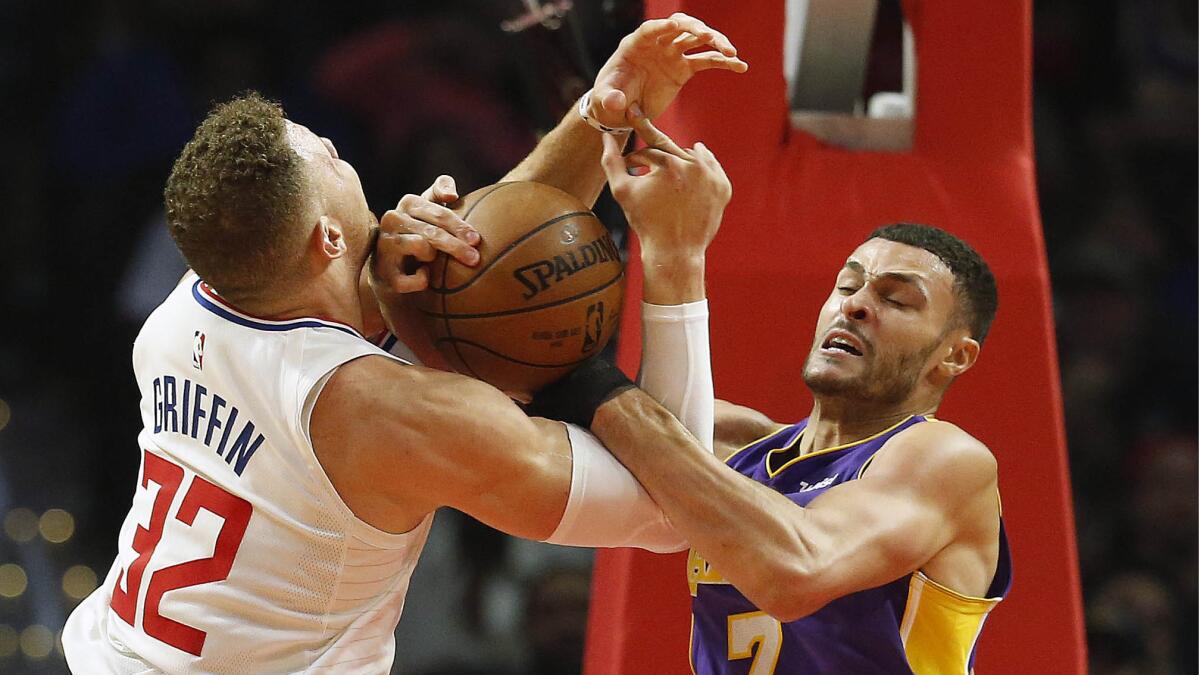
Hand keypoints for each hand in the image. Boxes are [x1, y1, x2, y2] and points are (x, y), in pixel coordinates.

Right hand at [370, 175, 480, 298]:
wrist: (392, 267)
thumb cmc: (420, 232)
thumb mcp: (429, 208)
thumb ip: (441, 190)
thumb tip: (451, 195)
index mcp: (408, 203)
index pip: (439, 213)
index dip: (459, 227)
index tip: (476, 240)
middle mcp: (392, 220)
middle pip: (432, 232)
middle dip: (456, 246)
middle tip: (475, 259)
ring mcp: (385, 245)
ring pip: (420, 247)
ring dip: (433, 257)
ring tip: (435, 261)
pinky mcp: (383, 272)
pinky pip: (409, 279)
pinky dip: (420, 280)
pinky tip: (425, 276)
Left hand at [588, 13, 747, 129]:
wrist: (620, 111)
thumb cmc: (607, 101)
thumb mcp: (603, 101)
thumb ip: (609, 100)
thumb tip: (617, 102)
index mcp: (634, 45)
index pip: (650, 29)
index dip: (662, 26)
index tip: (674, 26)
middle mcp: (656, 44)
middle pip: (679, 27)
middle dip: (696, 29)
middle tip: (711, 38)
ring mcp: (672, 54)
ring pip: (697, 40)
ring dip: (715, 42)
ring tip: (733, 53)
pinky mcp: (683, 69)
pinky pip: (706, 61)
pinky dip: (723, 62)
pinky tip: (740, 67)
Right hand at [600, 117, 730, 261]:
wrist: (675, 251)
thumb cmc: (646, 223)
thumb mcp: (623, 192)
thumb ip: (611, 162)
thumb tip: (606, 137)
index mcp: (669, 164)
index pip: (648, 150)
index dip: (635, 158)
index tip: (630, 164)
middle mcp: (694, 166)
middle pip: (670, 149)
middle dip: (655, 155)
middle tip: (646, 162)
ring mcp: (712, 177)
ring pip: (691, 155)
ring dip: (677, 160)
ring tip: (666, 175)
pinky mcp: (723, 187)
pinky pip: (710, 167)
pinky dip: (700, 168)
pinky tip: (691, 170)